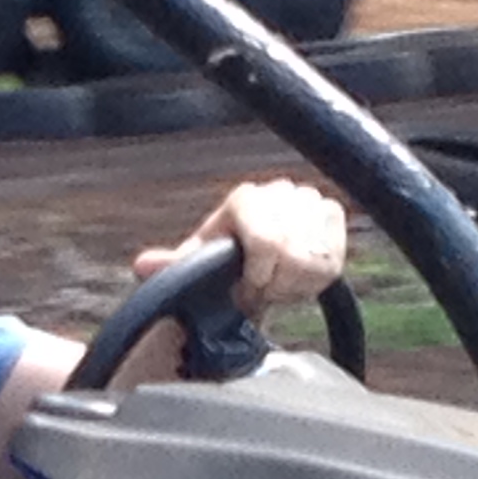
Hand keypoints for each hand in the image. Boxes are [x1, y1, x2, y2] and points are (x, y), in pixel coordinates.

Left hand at [132, 177, 347, 317]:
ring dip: (295, 283)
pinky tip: (297, 276)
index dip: (259, 277)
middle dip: (275, 283)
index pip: (268, 241)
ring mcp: (310, 199)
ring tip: (277, 282)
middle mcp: (279, 190)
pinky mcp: (334, 214)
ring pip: (316, 259)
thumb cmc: (220, 264)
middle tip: (261, 288)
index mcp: (245, 199)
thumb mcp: (193, 268)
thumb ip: (171, 267)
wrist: (252, 261)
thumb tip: (142, 266)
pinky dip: (316, 278)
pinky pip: (335, 258)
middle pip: (292, 253)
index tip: (248, 287)